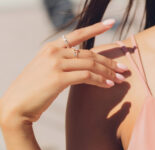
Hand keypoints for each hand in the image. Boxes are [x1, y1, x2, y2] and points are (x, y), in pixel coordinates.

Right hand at [0, 19, 128, 126]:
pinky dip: (100, 81)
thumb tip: (86, 66)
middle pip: (90, 54)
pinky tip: (109, 85)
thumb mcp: (47, 70)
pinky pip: (86, 77)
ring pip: (90, 65)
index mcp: (51, 47)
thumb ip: (64, 63)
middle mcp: (54, 51)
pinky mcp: (58, 78)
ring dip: (108, 72)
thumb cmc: (34, 90)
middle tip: (124, 69)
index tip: (112, 23)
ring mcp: (55, 63)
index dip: (97, 28)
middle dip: (109, 62)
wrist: (16, 106)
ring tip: (120, 79)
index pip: (78, 34)